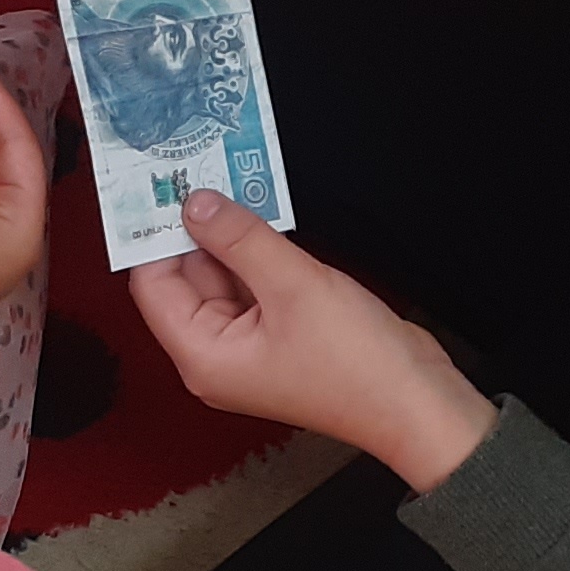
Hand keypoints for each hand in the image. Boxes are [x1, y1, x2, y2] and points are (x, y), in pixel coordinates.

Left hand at [128, 190, 497, 491]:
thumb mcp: (293, 285)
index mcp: (202, 355)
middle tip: (199, 168)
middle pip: (185, 279)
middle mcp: (215, 354)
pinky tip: (266, 215)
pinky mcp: (277, 334)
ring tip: (234, 179)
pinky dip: (257, 254)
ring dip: (230, 236)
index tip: (162, 184)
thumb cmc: (357, 363)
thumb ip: (239, 239)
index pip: (153, 284)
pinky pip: (253, 286)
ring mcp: (248, 345)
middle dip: (195, 227)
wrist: (416, 402)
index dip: (156, 234)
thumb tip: (195, 204)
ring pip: (222, 278)